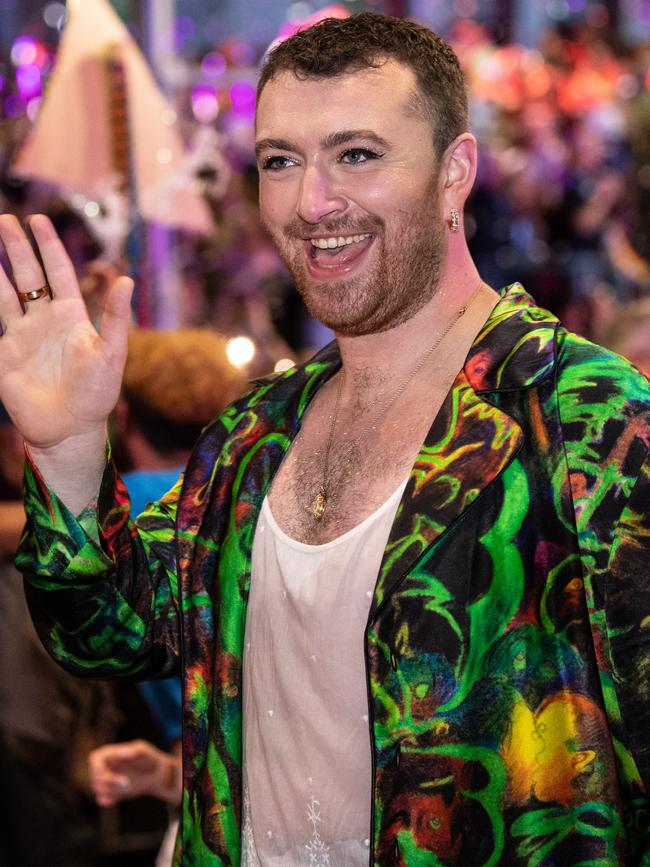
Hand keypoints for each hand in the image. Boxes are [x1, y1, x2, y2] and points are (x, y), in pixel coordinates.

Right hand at [0, 214, 132, 450]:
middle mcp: (47, 321)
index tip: (37, 221)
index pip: (59, 273)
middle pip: (29, 276)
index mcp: (73, 316)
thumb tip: (127, 279)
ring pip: (7, 293)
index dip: (48, 246)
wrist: (69, 428)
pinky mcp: (6, 352)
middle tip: (5, 219)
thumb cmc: (97, 394)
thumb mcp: (111, 353)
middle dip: (18, 247)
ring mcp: (24, 335)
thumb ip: (115, 316)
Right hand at [88, 739, 180, 806]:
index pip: (94, 759)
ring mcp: (108, 780)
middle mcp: (106, 767)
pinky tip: (118, 798)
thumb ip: (132, 750)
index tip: (107, 773)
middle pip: (94, 776)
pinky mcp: (112, 792)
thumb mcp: (143, 750)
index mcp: (110, 754)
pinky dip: (107, 800)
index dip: (96, 767)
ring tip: (127, 787)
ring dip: (110, 790)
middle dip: (108, 782)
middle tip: (127, 783)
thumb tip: (120, 753)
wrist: (156, 774)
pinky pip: (102, 799)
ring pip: (97, 788)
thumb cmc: (149, 759)